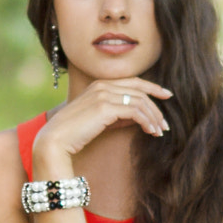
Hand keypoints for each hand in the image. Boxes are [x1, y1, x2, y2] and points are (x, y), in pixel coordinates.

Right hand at [33, 77, 174, 171]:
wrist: (55, 140)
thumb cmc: (74, 133)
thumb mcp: (99, 120)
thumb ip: (116, 115)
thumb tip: (137, 118)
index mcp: (99, 84)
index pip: (133, 81)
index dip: (152, 87)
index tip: (167, 96)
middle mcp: (102, 85)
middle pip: (139, 90)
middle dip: (156, 106)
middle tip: (165, 123)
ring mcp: (103, 95)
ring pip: (139, 101)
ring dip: (153, 117)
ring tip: (160, 131)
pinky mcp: (105, 108)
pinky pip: (135, 112)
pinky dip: (146, 121)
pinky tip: (151, 131)